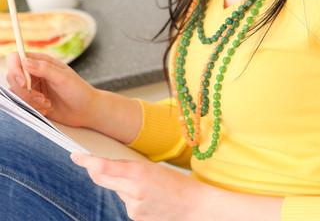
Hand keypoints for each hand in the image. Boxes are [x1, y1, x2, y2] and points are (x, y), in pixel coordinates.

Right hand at [6, 51, 96, 126]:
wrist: (85, 110)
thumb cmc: (78, 90)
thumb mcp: (63, 78)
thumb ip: (45, 69)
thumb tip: (24, 61)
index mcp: (41, 61)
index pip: (16, 58)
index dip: (15, 69)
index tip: (24, 83)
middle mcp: (34, 73)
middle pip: (12, 77)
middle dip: (25, 91)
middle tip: (42, 98)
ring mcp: (32, 87)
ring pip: (16, 93)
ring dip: (30, 102)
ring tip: (48, 103)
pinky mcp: (31, 101)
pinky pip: (22, 105)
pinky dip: (33, 109)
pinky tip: (47, 108)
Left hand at [71, 154, 201, 220]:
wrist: (193, 207)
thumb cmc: (175, 183)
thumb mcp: (152, 168)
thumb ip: (129, 169)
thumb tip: (107, 169)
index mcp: (138, 172)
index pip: (103, 167)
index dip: (86, 161)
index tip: (75, 155)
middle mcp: (132, 190)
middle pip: (102, 179)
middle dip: (94, 170)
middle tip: (86, 160)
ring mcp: (132, 206)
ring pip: (115, 190)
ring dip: (119, 184)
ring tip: (143, 183)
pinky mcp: (135, 217)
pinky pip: (124, 202)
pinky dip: (129, 196)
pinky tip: (146, 196)